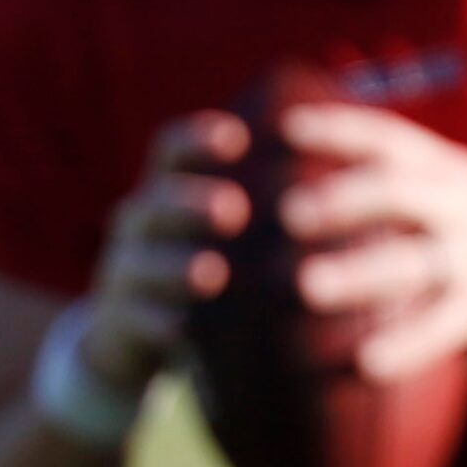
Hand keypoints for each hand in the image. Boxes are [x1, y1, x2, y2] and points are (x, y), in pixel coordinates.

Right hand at [82, 111, 252, 392]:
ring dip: (176, 266)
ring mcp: (124, 271)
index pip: (171, 151)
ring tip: (213, 273)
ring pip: (141, 262)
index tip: (238, 137)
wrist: (138, 330)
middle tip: (235, 208)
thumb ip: (264, 206)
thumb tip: (347, 179)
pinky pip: (135, 317)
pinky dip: (159, 321)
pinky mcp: (119, 320)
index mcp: (168, 190)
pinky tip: (185, 328)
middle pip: (157, 202)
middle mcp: (140, 223)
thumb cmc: (208, 263)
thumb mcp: (225, 230)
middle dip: (192, 202)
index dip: (198, 139)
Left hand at [276, 103, 466, 377]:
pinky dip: (406, 345)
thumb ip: (401, 189)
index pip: (391, 138)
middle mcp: (465, 204)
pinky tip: (369, 363)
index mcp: (451, 170)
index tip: (287, 126)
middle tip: (291, 213)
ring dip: (361, 271)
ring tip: (311, 285)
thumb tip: (302, 191)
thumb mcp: (459, 197)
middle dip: (345, 198)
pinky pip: (444, 327)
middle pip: (400, 190)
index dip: (341, 128)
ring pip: (414, 261)